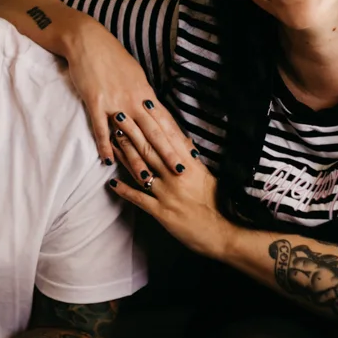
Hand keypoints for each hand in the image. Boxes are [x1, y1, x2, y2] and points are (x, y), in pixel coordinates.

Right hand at [65, 22, 187, 174]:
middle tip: (179, 172)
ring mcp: (114, 102)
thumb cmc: (112, 56)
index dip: (178, 139)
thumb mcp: (135, 73)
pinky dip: (105, 146)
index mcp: (145, 92)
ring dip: (137, 159)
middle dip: (167, 153)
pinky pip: (100, 128)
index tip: (190, 155)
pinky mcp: (95, 102)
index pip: (166, 120)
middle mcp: (133, 99)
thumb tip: (153, 107)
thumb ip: (143, 93)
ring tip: (146, 179)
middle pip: (153, 131)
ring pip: (129, 136)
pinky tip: (108, 161)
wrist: (88, 40)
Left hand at [106, 105, 233, 260]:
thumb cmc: (219, 204)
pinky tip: (112, 182)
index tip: (145, 104)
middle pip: (151, 149)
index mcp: (191, 166)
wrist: (225, 233)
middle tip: (119, 114)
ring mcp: (168, 194)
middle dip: (134, 130)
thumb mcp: (208, 177)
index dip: (157, 120)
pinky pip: (139, 199)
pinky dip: (125, 190)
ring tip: (112, 139)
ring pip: (142, 169)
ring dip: (126, 154)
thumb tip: (184, 139)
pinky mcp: (162, 213)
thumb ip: (193, 159)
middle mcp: (177, 176)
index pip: (170, 138)